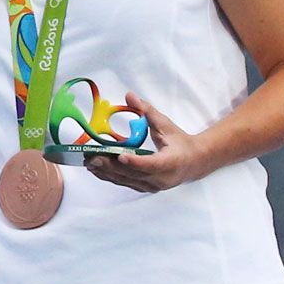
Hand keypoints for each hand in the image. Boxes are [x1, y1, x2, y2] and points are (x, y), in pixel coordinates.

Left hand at [84, 93, 213, 192]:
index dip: (136, 162)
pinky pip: (126, 183)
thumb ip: (147, 111)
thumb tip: (130, 96)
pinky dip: (111, 177)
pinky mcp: (146, 188)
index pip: (152, 164)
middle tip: (92, 157)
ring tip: (89, 162)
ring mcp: (153, 185)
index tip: (121, 156)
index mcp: (171, 162)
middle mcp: (162, 178)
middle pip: (134, 173)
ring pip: (127, 180)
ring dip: (107, 172)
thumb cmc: (180, 143)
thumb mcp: (166, 125)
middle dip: (111, 166)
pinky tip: (97, 170)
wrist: (194, 162)